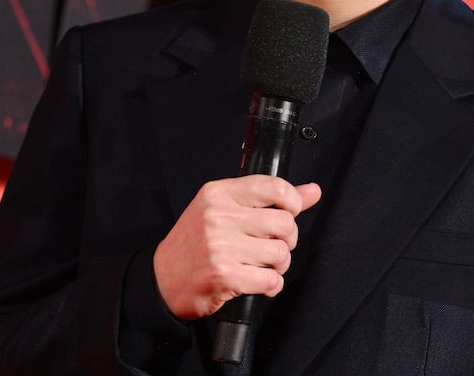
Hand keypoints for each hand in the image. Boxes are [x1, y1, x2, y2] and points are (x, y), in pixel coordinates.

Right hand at [152, 175, 320, 319]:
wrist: (161, 280)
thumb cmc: (194, 244)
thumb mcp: (224, 210)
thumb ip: (269, 200)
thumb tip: (312, 191)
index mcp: (218, 193)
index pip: (274, 187)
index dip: (293, 201)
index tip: (291, 212)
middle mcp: (219, 216)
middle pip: (285, 223)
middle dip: (287, 241)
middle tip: (271, 247)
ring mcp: (220, 245)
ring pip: (281, 254)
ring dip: (279, 266)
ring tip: (263, 266)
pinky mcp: (224, 274)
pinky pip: (271, 280)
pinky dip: (271, 286)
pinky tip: (258, 283)